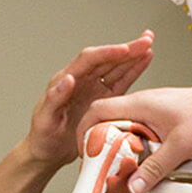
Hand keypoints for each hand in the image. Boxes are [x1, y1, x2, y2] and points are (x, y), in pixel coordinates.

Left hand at [26, 31, 155, 166]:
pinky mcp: (104, 99)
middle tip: (145, 40)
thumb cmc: (42, 136)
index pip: (88, 60)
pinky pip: (121, 82)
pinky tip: (144, 60)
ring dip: (133, 56)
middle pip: (106, 59)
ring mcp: (94, 89)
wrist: (48, 152)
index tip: (124, 50)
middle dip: (127, 49)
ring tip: (149, 44)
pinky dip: (134, 71)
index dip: (107, 53)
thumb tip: (67, 78)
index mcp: (65, 79)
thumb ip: (54, 98)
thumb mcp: (45, 118)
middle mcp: (82, 80)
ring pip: (116, 67)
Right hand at [82, 82, 191, 192]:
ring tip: (125, 166)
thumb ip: (154, 168)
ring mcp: (154, 109)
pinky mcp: (165, 117)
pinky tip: (147, 158)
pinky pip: (142, 130)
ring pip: (126, 127)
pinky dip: (138, 144)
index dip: (85, 132)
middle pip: (109, 122)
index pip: (98, 111)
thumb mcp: (179, 147)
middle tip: (103, 166)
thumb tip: (134, 186)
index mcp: (140, 103)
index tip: (86, 153)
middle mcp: (144, 103)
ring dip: (121, 146)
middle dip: (102, 145)